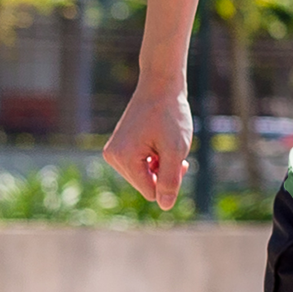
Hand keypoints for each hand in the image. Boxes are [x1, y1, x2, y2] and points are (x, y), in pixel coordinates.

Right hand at [103, 81, 192, 208]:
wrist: (161, 85)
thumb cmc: (171, 115)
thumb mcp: (176, 150)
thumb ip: (170, 180)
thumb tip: (164, 206)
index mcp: (123, 158)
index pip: (151, 192)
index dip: (170, 181)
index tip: (180, 161)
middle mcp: (112, 157)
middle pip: (146, 185)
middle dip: (164, 172)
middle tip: (174, 149)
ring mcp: (113, 152)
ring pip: (144, 177)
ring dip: (160, 165)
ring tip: (165, 143)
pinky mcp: (118, 147)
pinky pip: (140, 166)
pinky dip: (154, 159)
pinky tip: (159, 142)